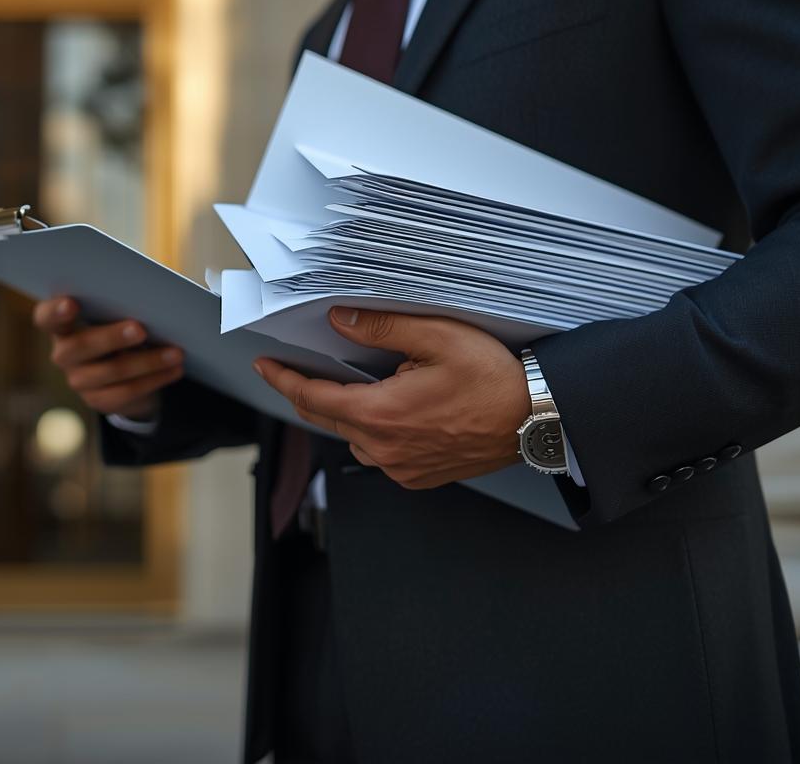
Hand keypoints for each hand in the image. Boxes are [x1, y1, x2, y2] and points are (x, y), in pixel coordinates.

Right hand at [32, 296, 184, 419]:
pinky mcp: (99, 401)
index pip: (45, 317)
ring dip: (148, 361)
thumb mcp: (115, 314)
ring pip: (112, 371)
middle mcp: (63, 354)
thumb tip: (151, 300)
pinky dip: (155, 378)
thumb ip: (120, 305)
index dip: (54, 311)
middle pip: (81, 346)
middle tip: (141, 329)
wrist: (125, 370)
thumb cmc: (119, 325)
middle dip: (112, 337)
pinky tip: (174, 369)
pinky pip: (128, 391)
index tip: (71, 303)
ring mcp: (78, 380)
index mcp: (62, 325)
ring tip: (176, 352)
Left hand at [255, 307, 530, 489]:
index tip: (265, 366)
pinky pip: (381, 455)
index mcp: (381, 414)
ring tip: (361, 388)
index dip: (284, 379)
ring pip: (354, 438)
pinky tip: (394, 414)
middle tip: (298, 371)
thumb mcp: (438, 338)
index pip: (314, 398)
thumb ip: (383, 329)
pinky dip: (376, 434)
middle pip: (329, 419)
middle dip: (310, 393)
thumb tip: (341, 322)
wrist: (534, 421)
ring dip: (348, 415)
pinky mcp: (417, 478)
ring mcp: (400, 468)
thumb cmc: (494, 380)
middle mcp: (384, 448)